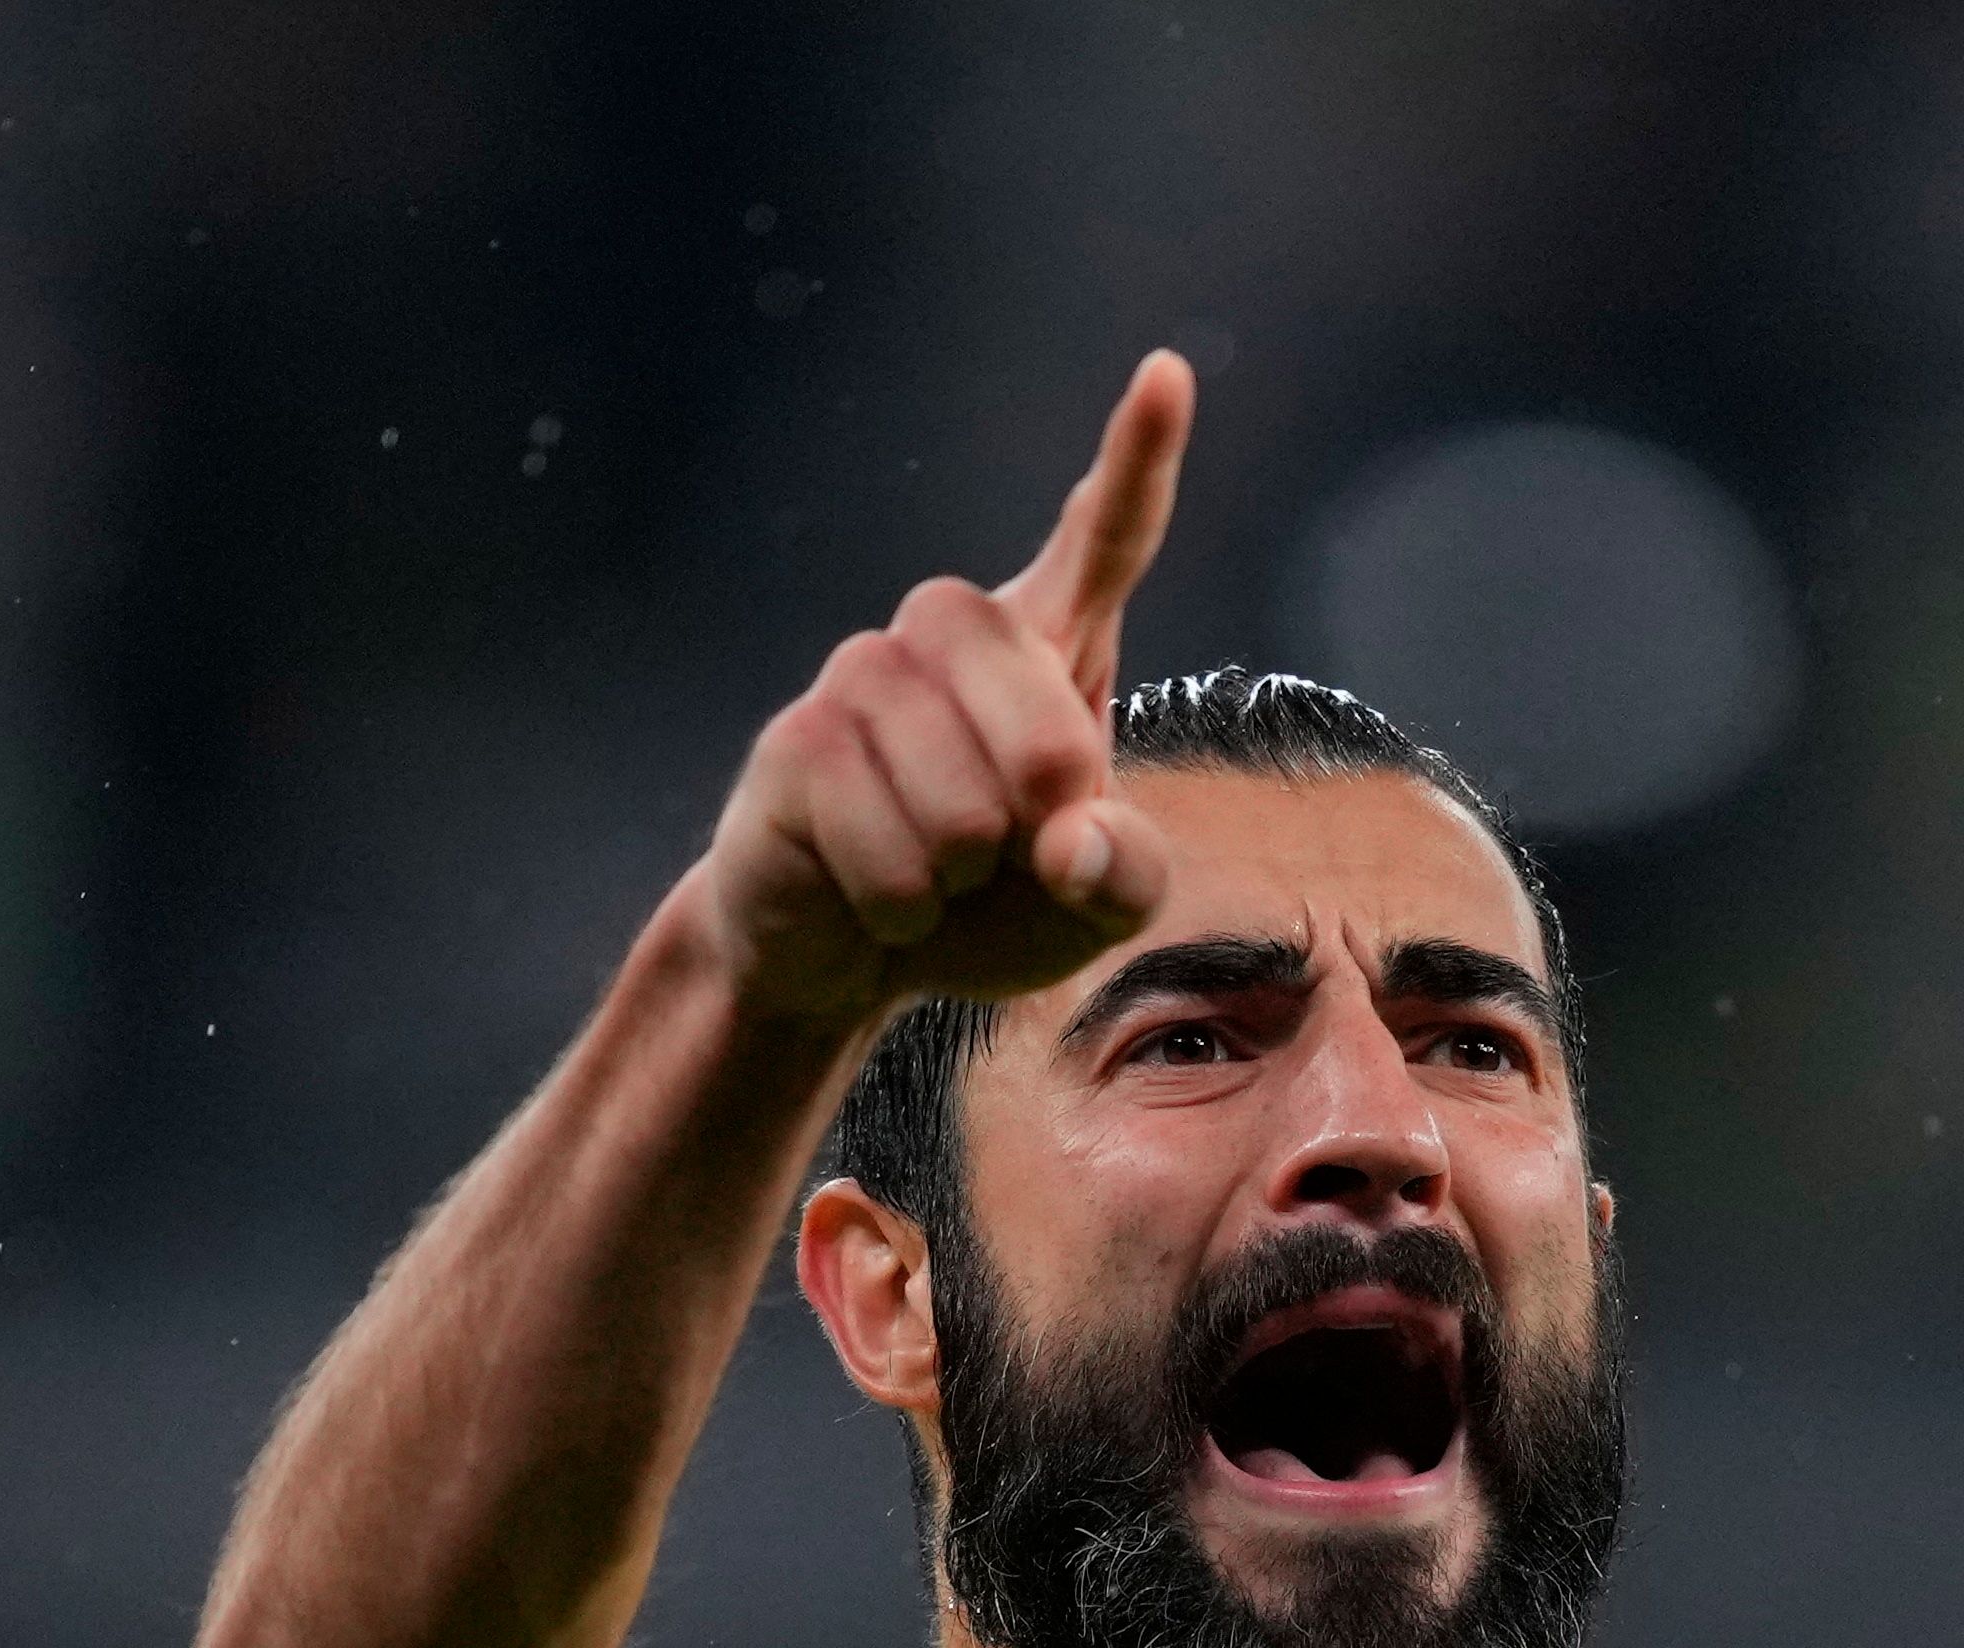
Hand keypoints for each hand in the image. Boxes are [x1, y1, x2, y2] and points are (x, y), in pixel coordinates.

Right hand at [694, 352, 1195, 1028]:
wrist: (851, 957)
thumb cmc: (991, 908)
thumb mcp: (1098, 905)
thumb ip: (1129, 873)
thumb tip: (1072, 840)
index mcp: (1052, 647)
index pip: (1105, 540)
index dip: (1136, 462)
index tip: (1166, 375)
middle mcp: (956, 636)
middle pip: (1029, 687)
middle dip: (1042, 791)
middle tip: (1017, 853)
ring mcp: (866, 675)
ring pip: (954, 791)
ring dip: (958, 868)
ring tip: (937, 874)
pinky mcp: (797, 739)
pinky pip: (879, 839)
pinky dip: (899, 903)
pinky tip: (882, 899)